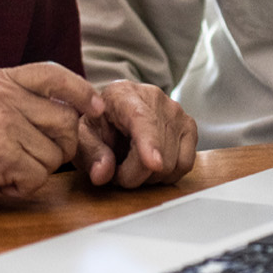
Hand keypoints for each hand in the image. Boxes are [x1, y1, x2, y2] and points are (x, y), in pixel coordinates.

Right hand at [0, 63, 104, 215]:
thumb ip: (21, 100)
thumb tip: (74, 106)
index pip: (53, 73)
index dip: (81, 91)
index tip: (95, 107)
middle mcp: (1, 95)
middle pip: (66, 120)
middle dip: (58, 147)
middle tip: (29, 157)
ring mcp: (1, 122)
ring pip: (55, 153)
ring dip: (37, 170)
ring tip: (6, 167)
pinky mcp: (0, 153)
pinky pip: (38, 177)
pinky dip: (22, 187)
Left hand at [73, 80, 198, 188]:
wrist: (115, 113)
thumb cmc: (99, 124)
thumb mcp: (83, 137)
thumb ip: (90, 154)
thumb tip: (103, 173)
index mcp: (123, 94)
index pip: (141, 119)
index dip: (148, 143)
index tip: (153, 163)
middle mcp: (154, 97)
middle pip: (156, 151)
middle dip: (133, 175)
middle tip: (117, 171)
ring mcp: (176, 111)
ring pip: (172, 162)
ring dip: (150, 177)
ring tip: (133, 165)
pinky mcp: (189, 126)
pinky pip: (185, 164)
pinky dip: (168, 175)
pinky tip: (152, 167)